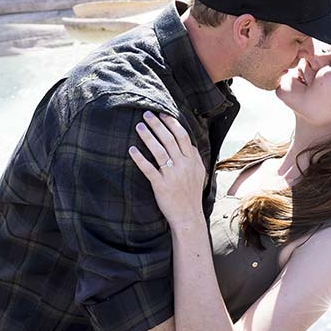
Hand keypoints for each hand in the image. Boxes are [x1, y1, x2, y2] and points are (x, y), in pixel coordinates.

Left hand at [129, 112, 204, 228]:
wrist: (188, 216)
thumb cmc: (191, 194)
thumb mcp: (199, 173)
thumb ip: (193, 157)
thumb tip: (187, 142)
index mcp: (193, 161)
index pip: (182, 136)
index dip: (172, 123)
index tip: (162, 114)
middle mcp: (183, 166)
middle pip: (169, 139)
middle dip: (157, 125)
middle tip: (146, 114)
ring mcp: (172, 175)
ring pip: (159, 151)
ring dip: (148, 136)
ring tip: (139, 126)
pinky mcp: (161, 185)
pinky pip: (149, 169)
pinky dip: (140, 158)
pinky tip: (132, 149)